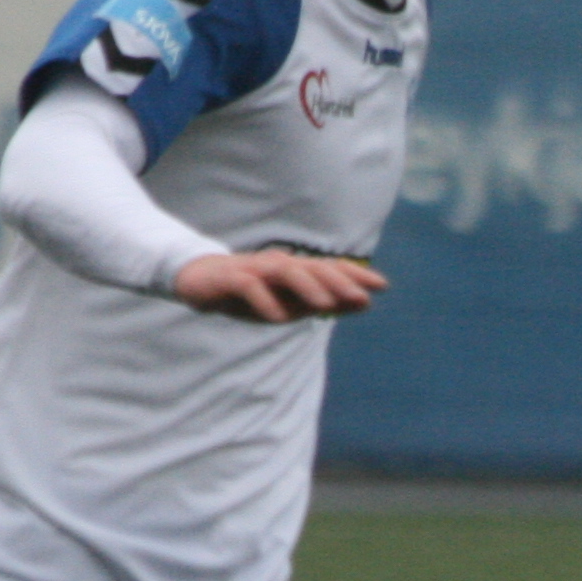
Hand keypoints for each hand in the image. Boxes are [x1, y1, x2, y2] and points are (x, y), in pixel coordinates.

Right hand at [171, 247, 384, 321]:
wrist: (198, 280)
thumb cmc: (248, 294)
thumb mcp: (287, 303)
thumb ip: (322, 304)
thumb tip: (363, 303)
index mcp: (295, 269)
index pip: (330, 268)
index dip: (355, 275)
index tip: (383, 286)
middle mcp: (279, 264)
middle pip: (313, 268)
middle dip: (338, 282)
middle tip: (361, 297)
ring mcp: (255, 268)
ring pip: (285, 272)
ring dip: (307, 288)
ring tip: (324, 306)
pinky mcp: (231, 277)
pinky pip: (249, 287)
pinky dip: (264, 301)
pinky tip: (277, 317)